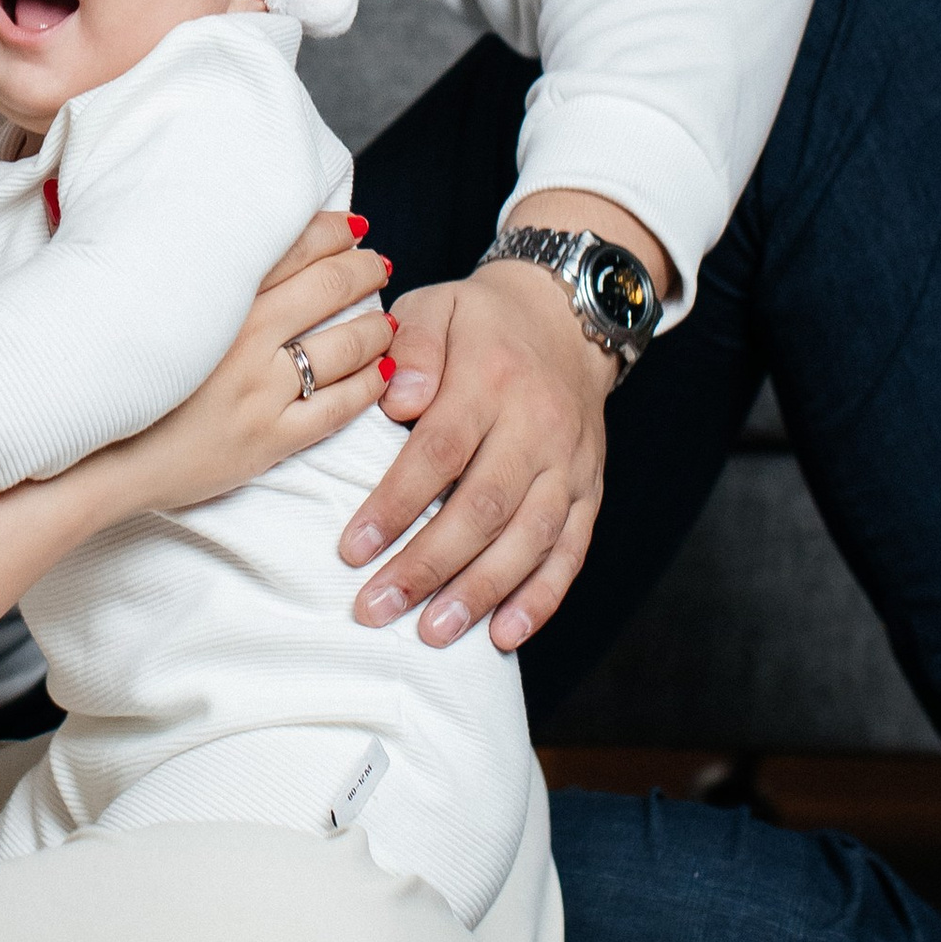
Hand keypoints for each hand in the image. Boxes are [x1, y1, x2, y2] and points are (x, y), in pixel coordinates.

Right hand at [113, 211, 394, 523]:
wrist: (95, 459)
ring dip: (375, 328)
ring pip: (344, 347)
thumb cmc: (111, 380)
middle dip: (363, 270)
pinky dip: (368, 387)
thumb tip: (208, 248)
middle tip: (379, 264)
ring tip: (387, 321)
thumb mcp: (141, 309)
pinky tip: (381, 375)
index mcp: (214, 299)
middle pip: (328, 288)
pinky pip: (338, 408)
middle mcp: (244, 338)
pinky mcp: (269, 438)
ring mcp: (261, 390)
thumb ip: (185, 279)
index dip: (331, 232)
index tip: (351, 227)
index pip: (291, 248)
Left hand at [338, 194, 663, 653]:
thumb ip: (414, 346)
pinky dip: (541, 598)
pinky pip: (571, 551)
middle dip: (427, 565)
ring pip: (528, 538)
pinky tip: (504, 634)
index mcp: (492, 379)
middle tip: (375, 607)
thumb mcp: (437, 306)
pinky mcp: (588, 490)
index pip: (440, 451)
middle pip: (484, 506)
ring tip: (432, 632)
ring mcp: (569, 463)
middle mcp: (537, 425)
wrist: (563, 318)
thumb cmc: (479, 321)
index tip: (352, 549)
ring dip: (480, 592)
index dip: (396, 504)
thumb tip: (398, 402)